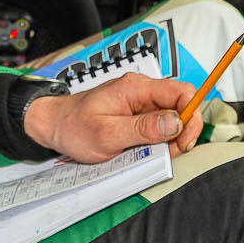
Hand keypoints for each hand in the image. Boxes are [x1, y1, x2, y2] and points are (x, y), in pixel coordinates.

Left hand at [22, 71, 204, 162]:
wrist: (53, 125)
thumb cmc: (73, 127)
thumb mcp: (108, 134)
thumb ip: (143, 129)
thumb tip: (176, 123)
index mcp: (136, 88)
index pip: (182, 92)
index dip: (191, 117)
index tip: (183, 140)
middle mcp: (141, 92)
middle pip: (181, 106)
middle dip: (183, 132)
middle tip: (171, 153)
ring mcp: (139, 103)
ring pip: (172, 118)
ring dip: (171, 139)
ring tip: (156, 154)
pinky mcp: (136, 116)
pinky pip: (158, 126)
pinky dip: (159, 141)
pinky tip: (148, 150)